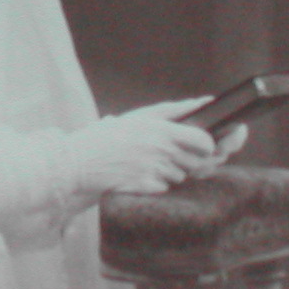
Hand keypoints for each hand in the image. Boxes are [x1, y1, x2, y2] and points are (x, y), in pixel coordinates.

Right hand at [63, 99, 223, 200]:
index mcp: (162, 129)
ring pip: (180, 176)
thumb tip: (205, 101)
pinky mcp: (146, 186)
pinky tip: (139, 173)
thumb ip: (174, 110)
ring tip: (147, 162)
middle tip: (166, 154)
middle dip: (187, 160)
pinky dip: (156, 183)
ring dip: (170, 172)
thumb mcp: (141, 116)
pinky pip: (164, 187)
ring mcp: (154, 169)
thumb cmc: (111, 136)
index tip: (202, 146)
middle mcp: (161, 149)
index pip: (204, 141)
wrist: (80, 161)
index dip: (207, 146)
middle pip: (195, 162)